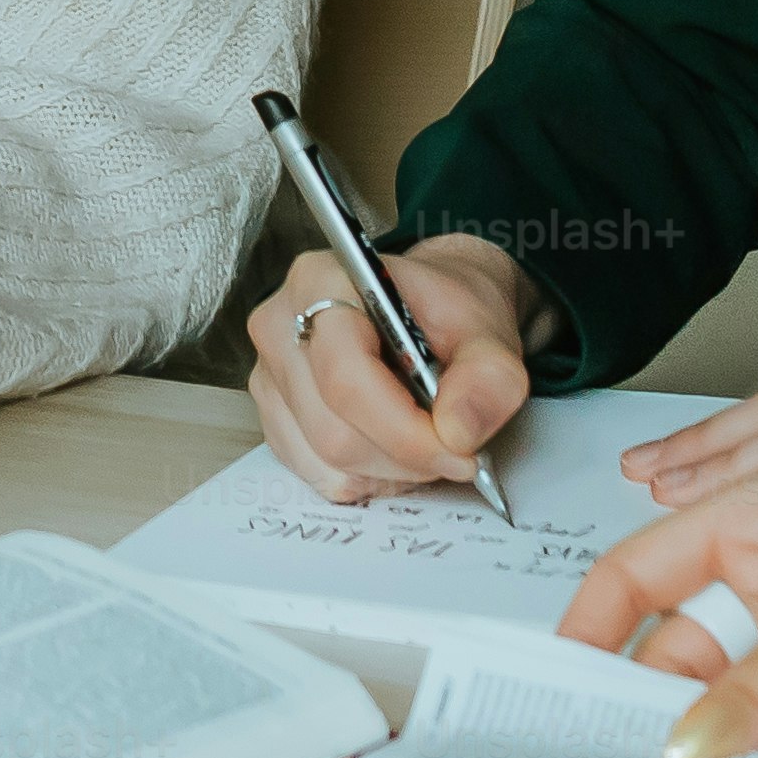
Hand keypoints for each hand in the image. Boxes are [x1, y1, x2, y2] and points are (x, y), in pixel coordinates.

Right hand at [243, 232, 531, 499]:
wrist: (424, 310)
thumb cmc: (445, 312)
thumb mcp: (489, 332)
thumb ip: (488, 378)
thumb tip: (458, 432)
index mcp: (321, 282)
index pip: (346, 378)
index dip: (405, 431)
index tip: (459, 452)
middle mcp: (279, 325)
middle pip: (334, 432)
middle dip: (405, 456)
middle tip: (454, 447)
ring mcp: (268, 375)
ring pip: (326, 460)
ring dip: (390, 469)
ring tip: (424, 440)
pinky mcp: (271, 415)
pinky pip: (316, 473)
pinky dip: (366, 475)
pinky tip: (391, 445)